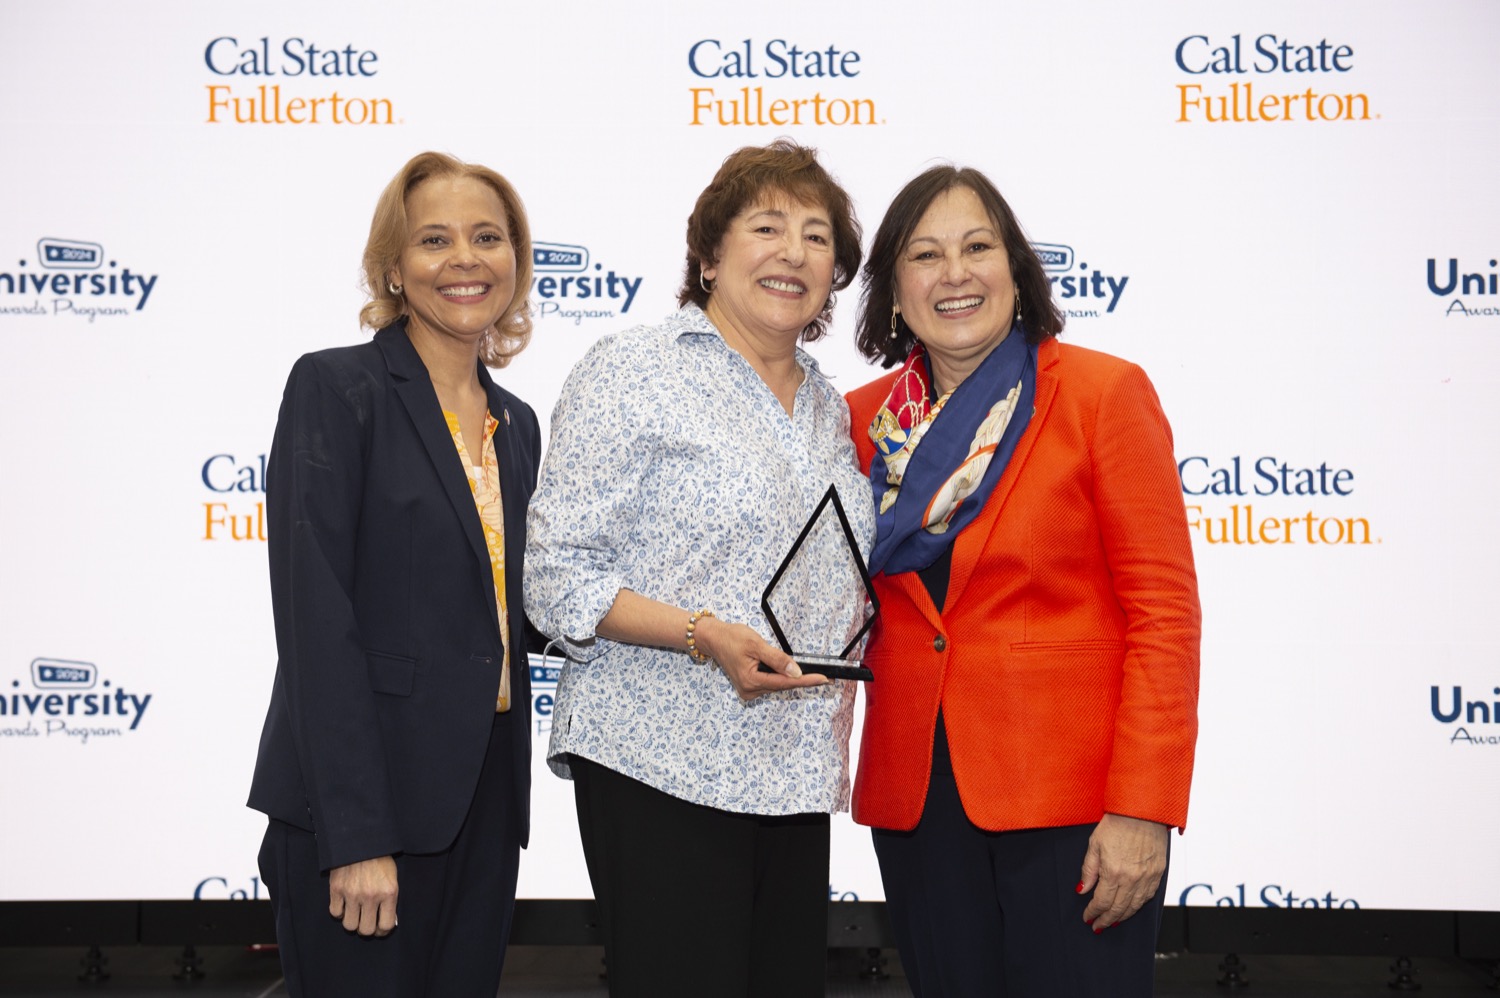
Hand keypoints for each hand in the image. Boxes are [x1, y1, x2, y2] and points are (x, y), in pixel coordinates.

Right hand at [328, 855, 397, 936]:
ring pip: (349, 925)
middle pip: (365, 930)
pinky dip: (339, 911)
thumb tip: (386, 922)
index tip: (380, 927)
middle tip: (367, 922)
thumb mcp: (392, 878)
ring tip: (355, 913)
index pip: (385, 925)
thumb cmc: (380, 859)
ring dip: (352, 922)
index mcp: (388, 892)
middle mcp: (370, 896)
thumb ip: (389, 899)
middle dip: (367, 928)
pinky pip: (335, 913)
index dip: (382, 930)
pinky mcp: (336, 889)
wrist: (361, 840)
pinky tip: (345, 904)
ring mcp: (352, 893)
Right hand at [692, 616, 828, 700]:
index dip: (806, 681)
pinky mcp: (748, 687)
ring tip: (806, 672)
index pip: (785, 683)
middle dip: (802, 680)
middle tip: (823, 676)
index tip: (823, 679)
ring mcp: (748, 690)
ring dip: (790, 677)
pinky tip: (786, 671)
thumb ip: (777, 659)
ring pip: (777, 684)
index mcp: (751, 681)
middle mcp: (750, 690)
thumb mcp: (757, 644)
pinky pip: (770, 682)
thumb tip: (796, 671)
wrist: (714, 639)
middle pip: (782, 685)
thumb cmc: (732, 638)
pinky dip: (779, 676)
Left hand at [1077, 813, 1167, 930]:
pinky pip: (1148, 896)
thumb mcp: (1094, 844)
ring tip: (1112, 921)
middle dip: (1106, 920)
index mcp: (1113, 872)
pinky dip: (1138, 906)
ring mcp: (1148, 877)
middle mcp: (1132, 878)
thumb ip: (1089, 870)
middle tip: (1098, 926)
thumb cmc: (1116, 823)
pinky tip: (1131, 908)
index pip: (1101, 901)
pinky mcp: (1159, 873)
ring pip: (1135, 906)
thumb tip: (1082, 890)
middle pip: (1118, 908)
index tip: (1087, 917)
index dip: (1093, 912)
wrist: (1143, 810)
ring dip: (1122, 916)